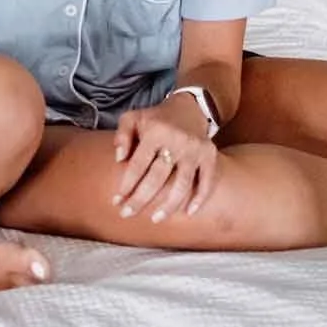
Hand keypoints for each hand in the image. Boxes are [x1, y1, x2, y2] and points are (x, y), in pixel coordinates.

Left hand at [111, 94, 219, 224]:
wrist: (189, 108)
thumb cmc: (156, 118)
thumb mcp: (133, 118)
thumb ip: (122, 136)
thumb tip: (119, 159)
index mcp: (155, 132)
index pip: (138, 164)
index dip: (127, 184)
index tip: (116, 201)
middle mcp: (177, 141)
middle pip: (157, 177)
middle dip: (141, 199)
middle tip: (127, 214)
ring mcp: (195, 150)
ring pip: (182, 184)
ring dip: (169, 205)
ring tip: (155, 218)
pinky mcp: (210, 156)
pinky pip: (206, 182)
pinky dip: (199, 199)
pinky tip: (188, 213)